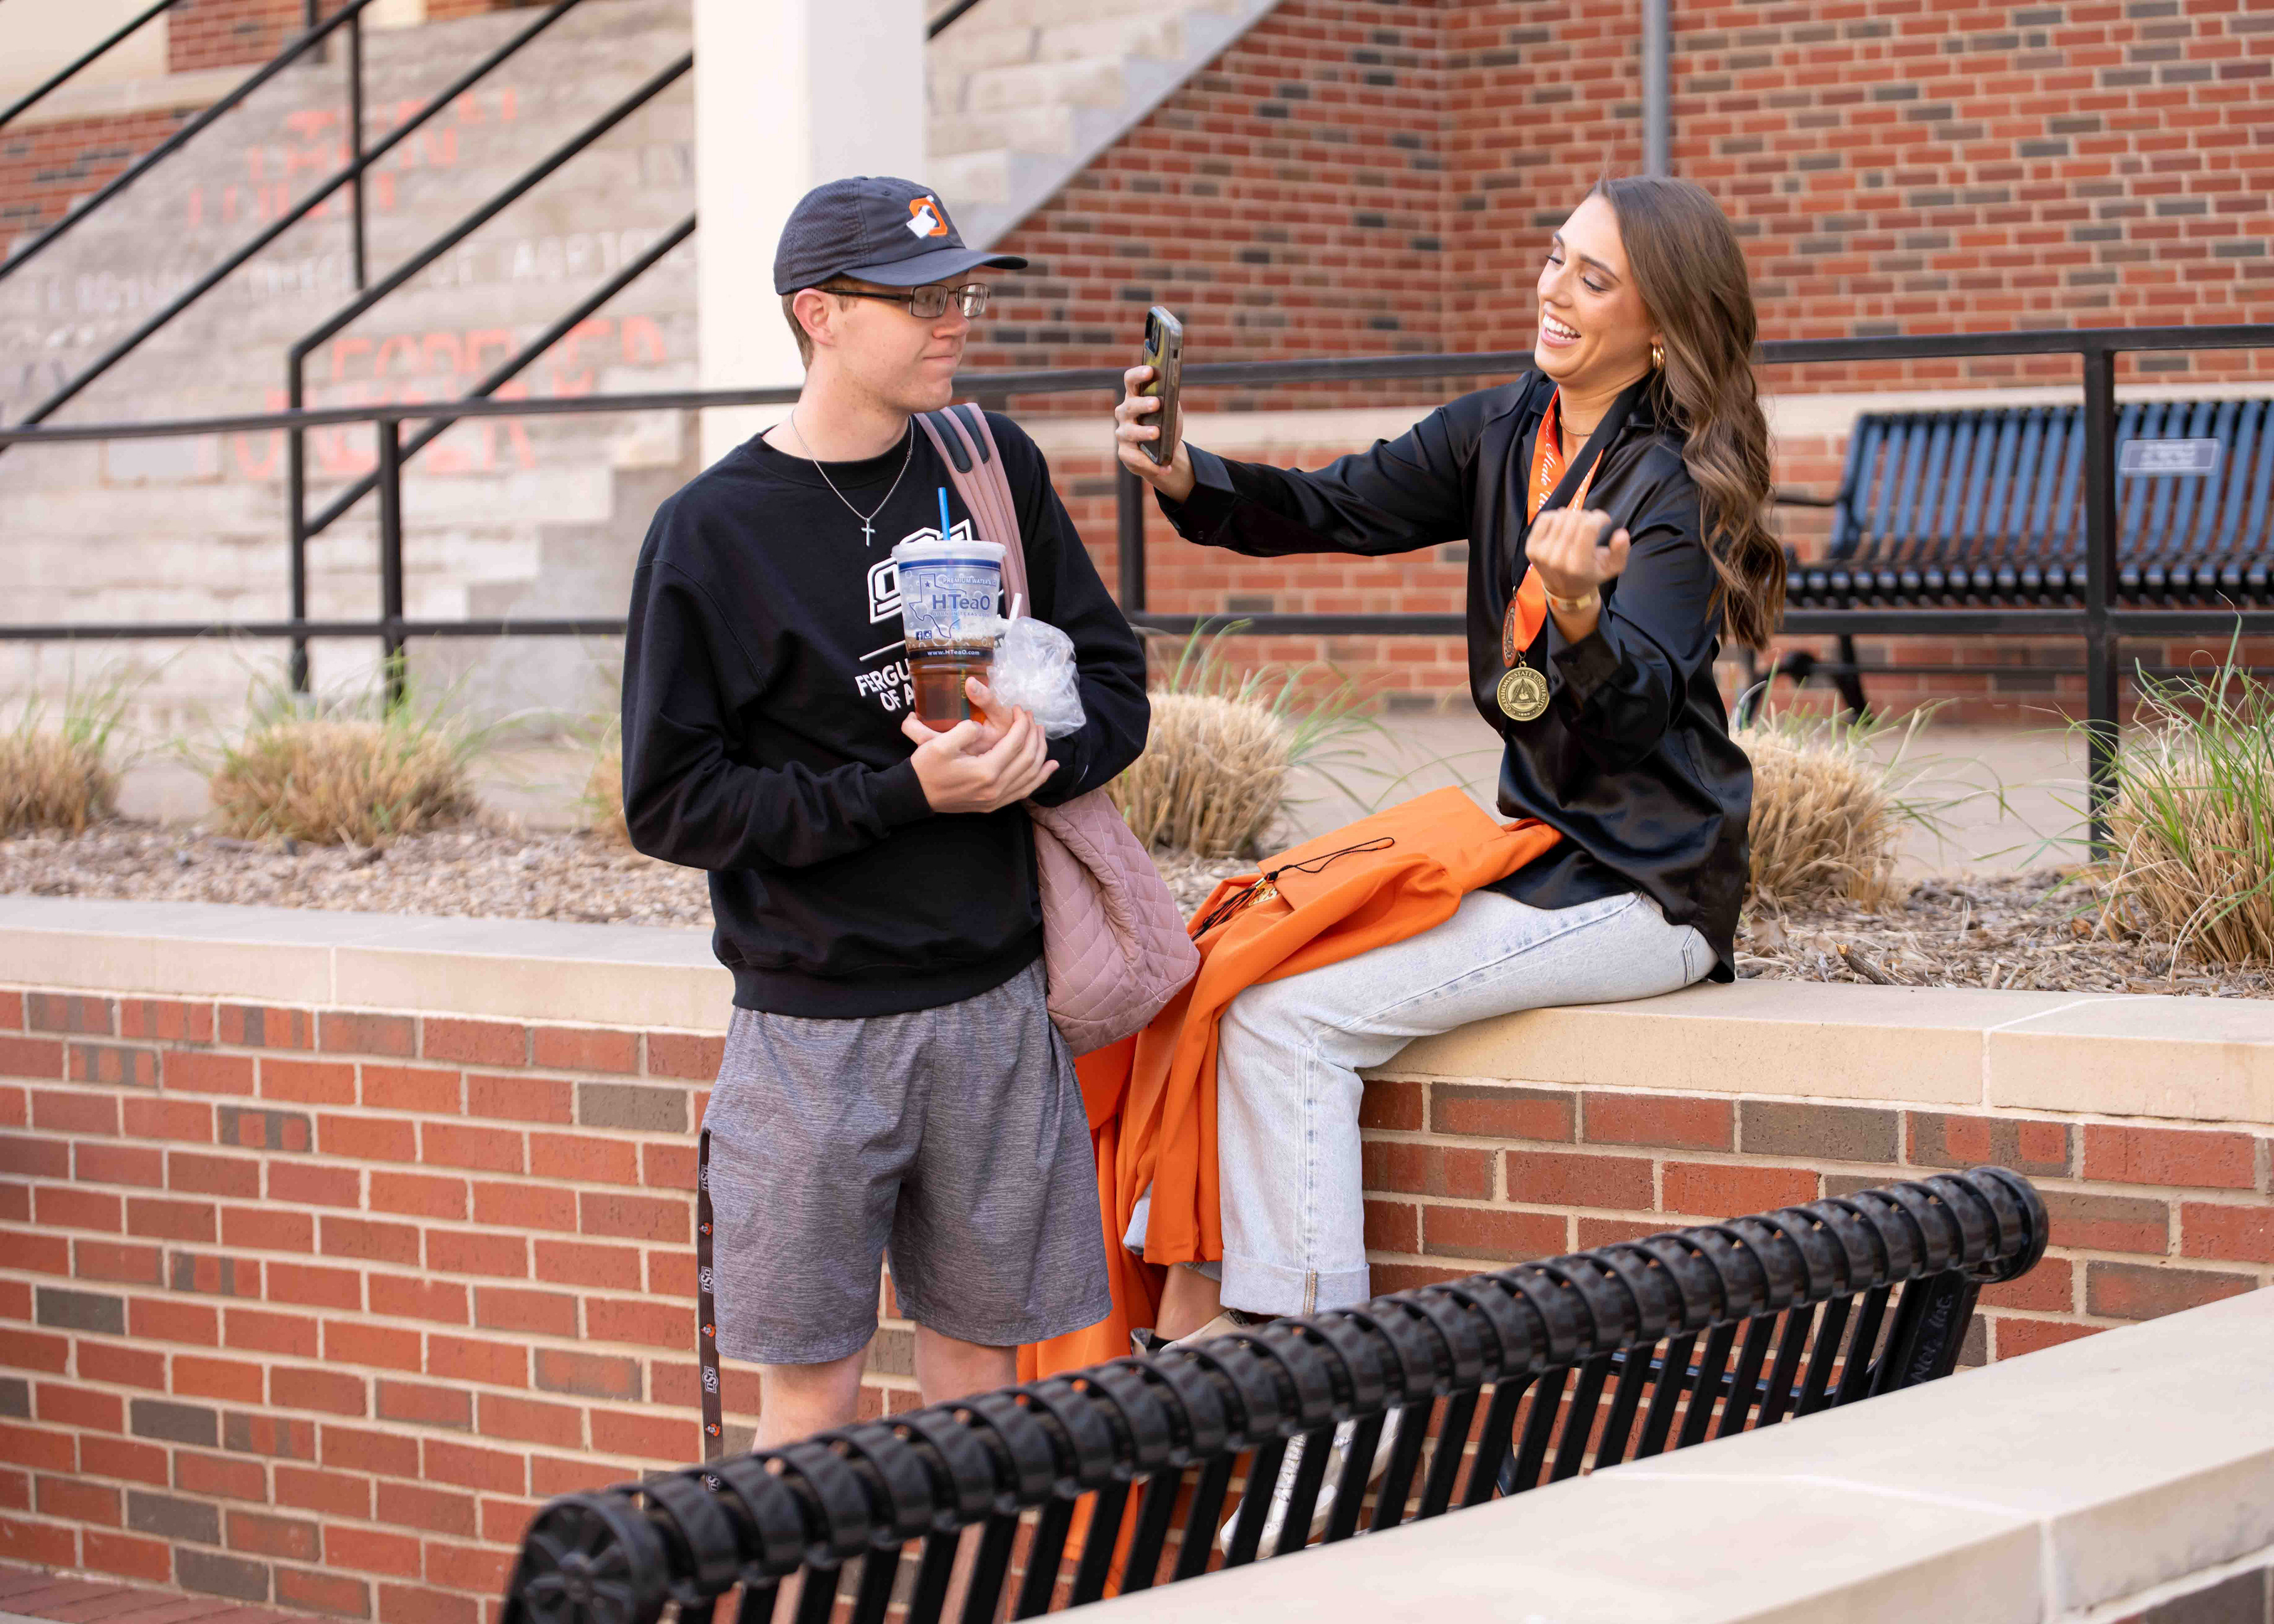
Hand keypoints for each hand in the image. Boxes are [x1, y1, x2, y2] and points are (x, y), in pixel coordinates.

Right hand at [900, 678, 1054, 813]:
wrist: (915, 795)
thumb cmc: (925, 768)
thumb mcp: (938, 744)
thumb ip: (964, 731)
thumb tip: (981, 727)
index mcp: (985, 771)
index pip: (1016, 743)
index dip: (1022, 723)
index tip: (1020, 708)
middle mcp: (996, 788)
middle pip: (1028, 758)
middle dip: (1033, 735)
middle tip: (1031, 717)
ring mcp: (997, 799)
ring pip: (1031, 775)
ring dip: (1040, 752)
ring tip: (1041, 734)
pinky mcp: (994, 804)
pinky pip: (1025, 790)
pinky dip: (1040, 777)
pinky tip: (1050, 767)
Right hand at [1113, 365, 1195, 504]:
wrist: (1163, 451)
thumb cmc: (1165, 424)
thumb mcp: (1171, 411)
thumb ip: (1171, 400)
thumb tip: (1172, 390)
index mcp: (1134, 397)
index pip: (1131, 381)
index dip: (1138, 375)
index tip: (1150, 371)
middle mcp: (1125, 413)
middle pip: (1130, 405)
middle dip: (1142, 404)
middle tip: (1156, 403)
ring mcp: (1123, 433)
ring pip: (1130, 432)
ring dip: (1143, 432)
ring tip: (1157, 433)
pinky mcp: (1125, 453)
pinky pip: (1135, 458)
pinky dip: (1152, 464)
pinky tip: (1165, 467)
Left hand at [1527, 506, 1629, 601]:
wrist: (1564, 589)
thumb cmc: (1591, 574)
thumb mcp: (1611, 568)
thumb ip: (1621, 552)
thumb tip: (1621, 533)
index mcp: (1578, 565)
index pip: (1588, 527)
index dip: (1599, 517)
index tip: (1604, 520)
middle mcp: (1557, 559)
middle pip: (1575, 519)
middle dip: (1587, 516)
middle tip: (1590, 524)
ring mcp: (1541, 553)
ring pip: (1560, 516)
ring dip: (1572, 515)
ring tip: (1577, 525)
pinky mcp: (1530, 547)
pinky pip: (1544, 518)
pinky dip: (1555, 516)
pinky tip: (1562, 525)